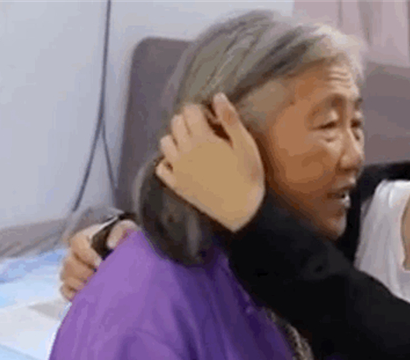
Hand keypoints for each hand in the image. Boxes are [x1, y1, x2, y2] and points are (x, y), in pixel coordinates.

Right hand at [59, 220, 138, 299]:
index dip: (86, 254)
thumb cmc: (123, 240)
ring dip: (78, 283)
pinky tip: (85, 295)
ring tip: (93, 288)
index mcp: (85, 238)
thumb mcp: (127, 230)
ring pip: (65, 276)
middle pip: (69, 262)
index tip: (100, 263)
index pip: (77, 242)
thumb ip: (121, 231)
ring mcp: (72, 268)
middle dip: (83, 272)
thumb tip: (111, 244)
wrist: (126, 255)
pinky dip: (72, 294)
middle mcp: (74, 253)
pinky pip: (65, 289)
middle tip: (98, 278)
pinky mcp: (72, 282)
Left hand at [155, 93, 264, 231]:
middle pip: (176, 123)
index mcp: (203, 138)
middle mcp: (185, 151)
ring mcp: (178, 169)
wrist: (242, 212)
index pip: (190, 110)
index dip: (201, 110)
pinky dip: (167, 162)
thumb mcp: (246, 145)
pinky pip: (161, 168)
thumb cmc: (248, 176)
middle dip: (188, 121)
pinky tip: (180, 163)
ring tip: (191, 145)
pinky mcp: (176, 185)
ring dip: (176, 138)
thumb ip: (231, 120)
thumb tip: (218, 96)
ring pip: (165, 142)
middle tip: (205, 131)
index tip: (213, 120)